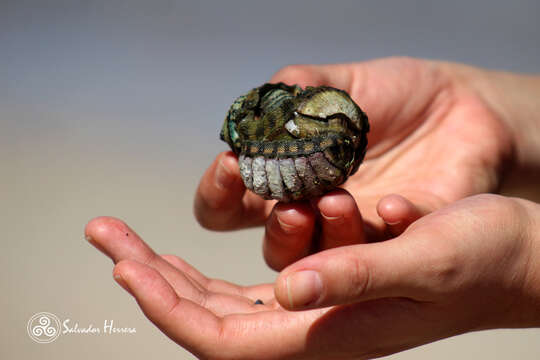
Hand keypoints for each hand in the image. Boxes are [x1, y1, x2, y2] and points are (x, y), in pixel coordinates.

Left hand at [86, 193, 539, 358]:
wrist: (512, 258)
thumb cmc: (480, 258)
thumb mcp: (424, 260)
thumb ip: (357, 277)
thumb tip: (289, 292)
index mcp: (331, 331)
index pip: (225, 336)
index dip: (170, 306)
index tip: (125, 267)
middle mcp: (313, 327)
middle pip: (207, 319)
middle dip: (150, 280)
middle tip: (105, 237)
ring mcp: (314, 311)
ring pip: (219, 304)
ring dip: (169, 275)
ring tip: (128, 245)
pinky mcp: (321, 288)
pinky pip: (245, 289)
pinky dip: (205, 272)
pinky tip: (184, 255)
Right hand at [194, 57, 515, 268]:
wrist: (461, 105)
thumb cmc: (390, 95)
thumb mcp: (336, 85)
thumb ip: (294, 93)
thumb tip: (255, 110)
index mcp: (286, 179)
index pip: (229, 206)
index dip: (219, 193)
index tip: (233, 164)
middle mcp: (314, 213)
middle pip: (275, 248)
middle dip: (278, 230)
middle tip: (293, 205)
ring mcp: (357, 233)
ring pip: (324, 265)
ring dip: (325, 236)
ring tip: (337, 198)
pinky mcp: (403, 240)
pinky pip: (389, 252)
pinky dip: (387, 228)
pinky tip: (394, 204)